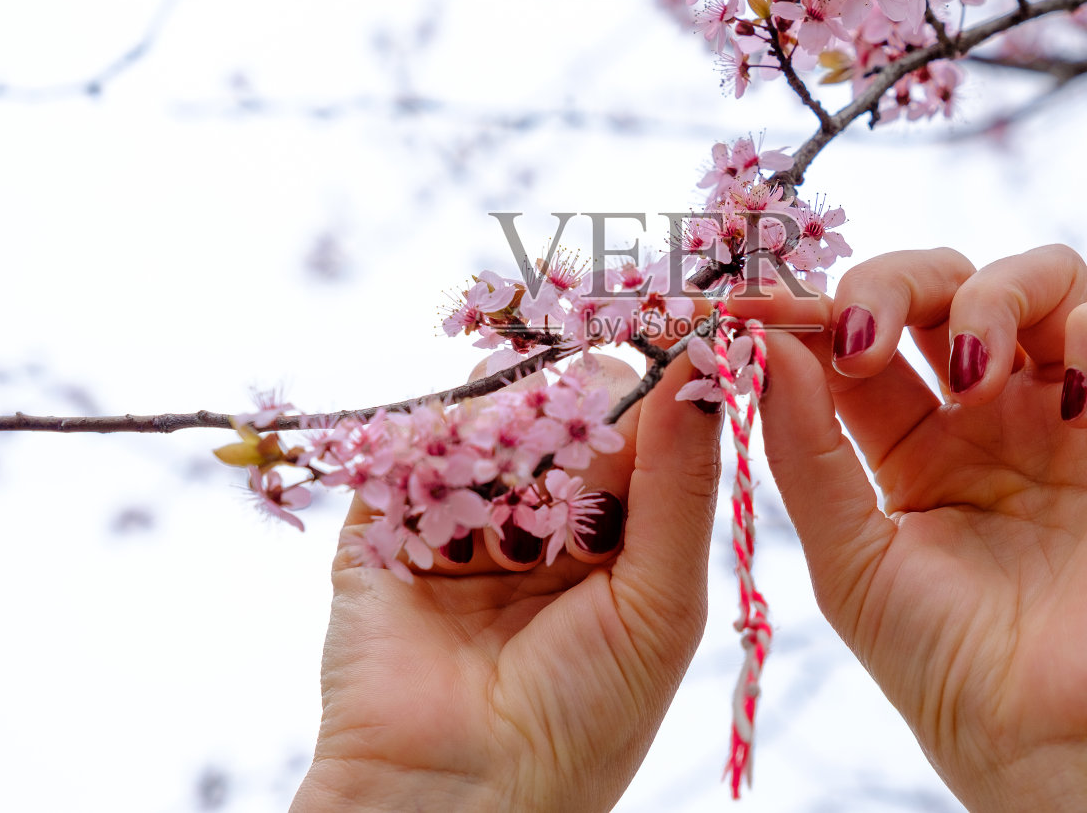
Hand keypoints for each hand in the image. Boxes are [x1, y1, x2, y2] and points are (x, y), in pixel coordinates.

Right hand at [291, 353, 720, 812]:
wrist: (460, 799)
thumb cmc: (585, 718)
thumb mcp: (660, 600)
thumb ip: (679, 485)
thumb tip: (704, 372)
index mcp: (615, 531)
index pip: (637, 424)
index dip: (655, 376)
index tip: (671, 322)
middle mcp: (539, 515)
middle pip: (558, 408)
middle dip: (572, 398)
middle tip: (591, 407)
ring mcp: (459, 516)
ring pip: (486, 418)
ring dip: (507, 429)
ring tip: (523, 490)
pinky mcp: (382, 525)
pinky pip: (408, 451)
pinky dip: (434, 448)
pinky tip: (464, 484)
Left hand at [737, 245, 1086, 811]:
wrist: (1058, 744)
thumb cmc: (947, 666)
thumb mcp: (848, 554)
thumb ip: (805, 446)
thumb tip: (766, 342)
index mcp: (917, 441)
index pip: (866, 333)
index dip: (814, 307)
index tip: (757, 308)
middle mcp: (998, 413)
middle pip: (950, 282)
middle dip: (897, 280)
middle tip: (865, 333)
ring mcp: (1079, 412)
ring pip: (1051, 275)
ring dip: (998, 295)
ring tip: (974, 378)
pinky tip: (1074, 399)